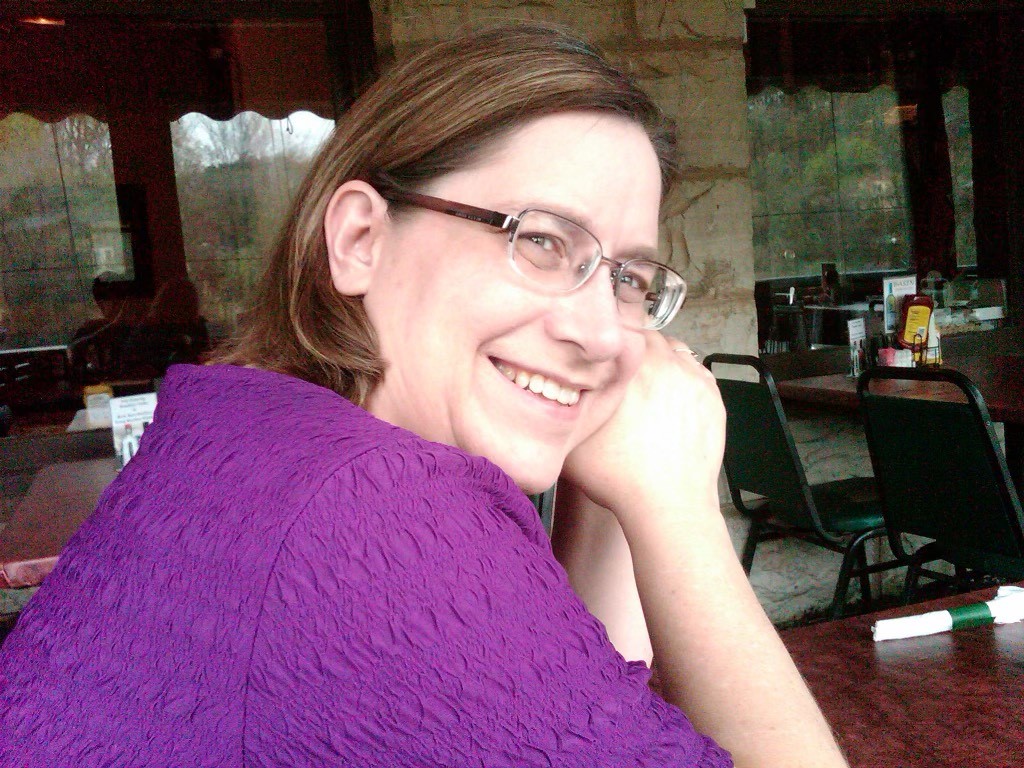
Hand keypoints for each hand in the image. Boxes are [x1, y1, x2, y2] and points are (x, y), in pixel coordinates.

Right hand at [560, 332, 724, 527]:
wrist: (668, 505)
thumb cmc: (619, 476)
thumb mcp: (571, 440)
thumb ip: (564, 407)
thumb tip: (555, 391)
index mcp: (629, 366)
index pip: (620, 329)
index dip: (610, 341)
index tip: (603, 354)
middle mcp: (665, 363)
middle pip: (649, 338)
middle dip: (636, 351)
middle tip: (623, 372)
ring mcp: (694, 380)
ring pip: (676, 353)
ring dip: (662, 362)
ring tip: (647, 386)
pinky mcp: (713, 398)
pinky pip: (696, 373)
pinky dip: (684, 379)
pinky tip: (670, 400)